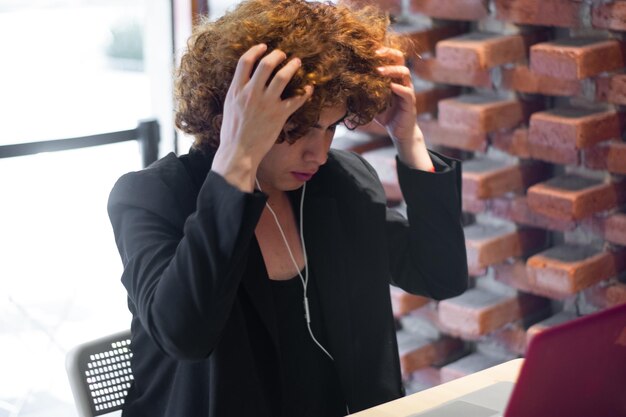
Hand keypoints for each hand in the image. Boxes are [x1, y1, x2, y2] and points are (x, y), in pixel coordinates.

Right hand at [212, 44, 312, 190]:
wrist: (238, 152)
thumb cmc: (232, 132)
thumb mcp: (229, 106)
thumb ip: (238, 91)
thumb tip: (245, 80)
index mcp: (236, 90)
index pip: (245, 61)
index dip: (256, 50)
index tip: (264, 46)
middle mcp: (251, 94)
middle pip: (266, 64)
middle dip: (277, 55)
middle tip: (283, 54)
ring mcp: (266, 104)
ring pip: (282, 77)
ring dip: (292, 67)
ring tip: (297, 63)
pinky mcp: (279, 115)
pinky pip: (296, 99)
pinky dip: (305, 92)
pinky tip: (309, 88)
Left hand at [373, 47, 432, 170]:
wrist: (399, 131)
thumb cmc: (385, 115)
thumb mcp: (371, 101)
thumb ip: (362, 92)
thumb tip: (344, 86)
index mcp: (393, 77)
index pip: (390, 58)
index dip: (382, 51)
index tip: (368, 49)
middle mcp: (402, 80)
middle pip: (400, 59)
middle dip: (388, 54)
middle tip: (375, 54)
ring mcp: (407, 90)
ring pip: (405, 73)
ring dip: (392, 70)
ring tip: (379, 71)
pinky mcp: (410, 102)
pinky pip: (407, 92)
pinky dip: (399, 88)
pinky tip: (390, 86)